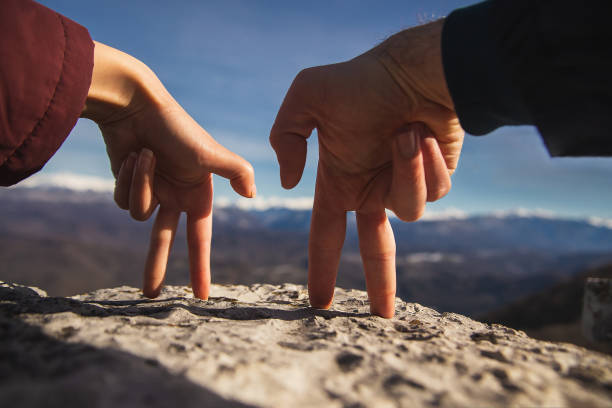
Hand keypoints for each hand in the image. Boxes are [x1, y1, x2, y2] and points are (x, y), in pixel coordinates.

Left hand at [82, 42, 255, 298]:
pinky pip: (124, 200)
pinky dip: (129, 180)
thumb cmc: (177, 129)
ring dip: (141, 185)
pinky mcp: (129, 184)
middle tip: (149, 295)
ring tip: (145, 155)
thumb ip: (239, 172)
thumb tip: (254, 196)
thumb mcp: (211, 153)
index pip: (200, 239)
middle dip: (156, 266)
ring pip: (138, 214)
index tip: (202, 297)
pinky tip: (133, 157)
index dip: (200, 268)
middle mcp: (176, 196)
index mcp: (199, 194)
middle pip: (163, 241)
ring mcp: (152, 191)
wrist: (136, 106)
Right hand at [270, 20, 463, 316]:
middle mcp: (371, 189)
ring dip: (406, 170)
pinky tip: (424, 133)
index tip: (319, 303)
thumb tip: (291, 184)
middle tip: (382, 318)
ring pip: (408, 210)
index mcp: (339, 181)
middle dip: (380, 284)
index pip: (325, 234)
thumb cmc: (362, 81)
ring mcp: (404, 186)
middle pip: (377, 248)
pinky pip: (434, 192)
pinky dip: (428, 161)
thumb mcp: (307, 97)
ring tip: (405, 131)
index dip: (322, 268)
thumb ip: (284, 137)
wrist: (415, 68)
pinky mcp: (436, 180)